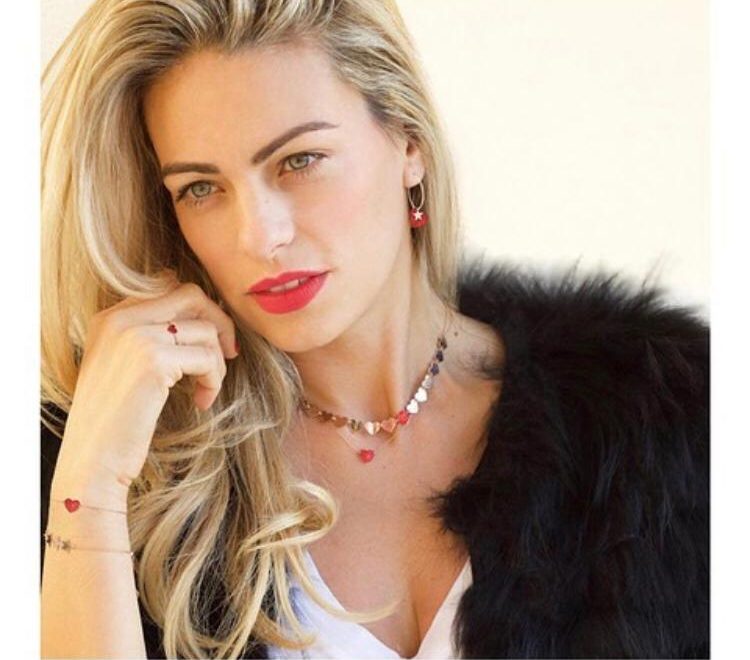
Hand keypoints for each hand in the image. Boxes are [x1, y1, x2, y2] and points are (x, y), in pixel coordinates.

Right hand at [55, 271, 238, 491]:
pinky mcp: (153, 360)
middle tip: (228, 354)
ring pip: (205, 330)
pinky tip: (201, 402)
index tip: (209, 344)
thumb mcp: (125, 367)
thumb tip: (201, 315)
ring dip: (216, 363)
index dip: (199, 314)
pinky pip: (207, 357)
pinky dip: (213, 380)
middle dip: (219, 323)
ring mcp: (135, 336)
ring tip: (205, 390)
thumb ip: (151, 337)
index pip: (169, 291)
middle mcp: (118, 319)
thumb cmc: (115, 422)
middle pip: (190, 296)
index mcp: (110, 318)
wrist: (92, 462)